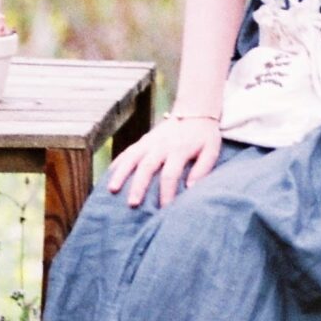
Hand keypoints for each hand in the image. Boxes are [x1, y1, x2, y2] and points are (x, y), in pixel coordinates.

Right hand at [105, 117, 221, 208]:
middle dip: (138, 186)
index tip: (164, 209)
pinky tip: (109, 175)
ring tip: (112, 190)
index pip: (170, 175)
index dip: (166, 193)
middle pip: (147, 167)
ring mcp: (149, 142)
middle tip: (132, 204)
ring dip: (121, 174)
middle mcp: (161, 146)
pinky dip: (118, 163)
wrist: (195, 111)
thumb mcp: (211, 151)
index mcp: (179, 150)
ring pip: (132, 158)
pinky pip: (127, 152)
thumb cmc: (204, 137)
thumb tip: (190, 189)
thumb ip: (202, 169)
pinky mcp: (143, 140)